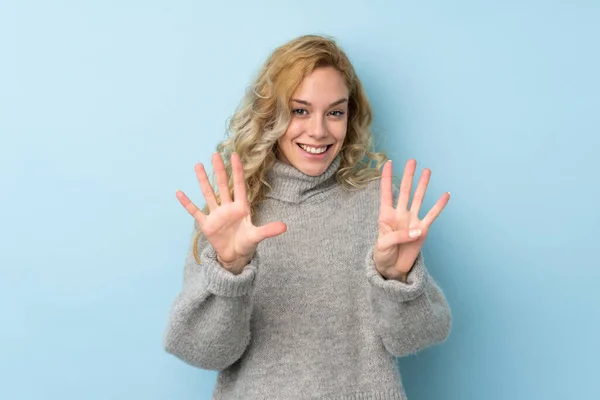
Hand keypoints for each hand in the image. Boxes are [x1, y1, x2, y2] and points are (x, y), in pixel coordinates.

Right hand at [176, 152, 286, 274]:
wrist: (235, 256)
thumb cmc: (247, 243)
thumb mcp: (257, 236)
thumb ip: (269, 230)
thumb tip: (285, 227)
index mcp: (241, 207)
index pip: (238, 185)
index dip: (237, 171)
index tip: (234, 155)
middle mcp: (227, 207)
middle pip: (222, 185)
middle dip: (219, 170)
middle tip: (215, 154)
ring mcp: (216, 214)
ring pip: (208, 194)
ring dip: (203, 181)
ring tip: (197, 165)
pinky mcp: (207, 224)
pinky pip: (195, 212)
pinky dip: (187, 203)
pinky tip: (179, 192)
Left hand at [373, 159, 449, 281]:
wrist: (392, 268)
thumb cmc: (383, 254)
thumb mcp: (383, 244)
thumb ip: (397, 236)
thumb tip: (417, 230)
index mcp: (385, 215)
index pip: (386, 193)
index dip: (387, 178)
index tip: (388, 163)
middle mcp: (400, 214)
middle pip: (405, 191)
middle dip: (408, 176)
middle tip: (412, 161)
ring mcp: (412, 221)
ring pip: (419, 199)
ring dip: (423, 185)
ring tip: (427, 171)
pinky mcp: (422, 230)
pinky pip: (432, 215)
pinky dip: (439, 205)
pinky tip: (445, 194)